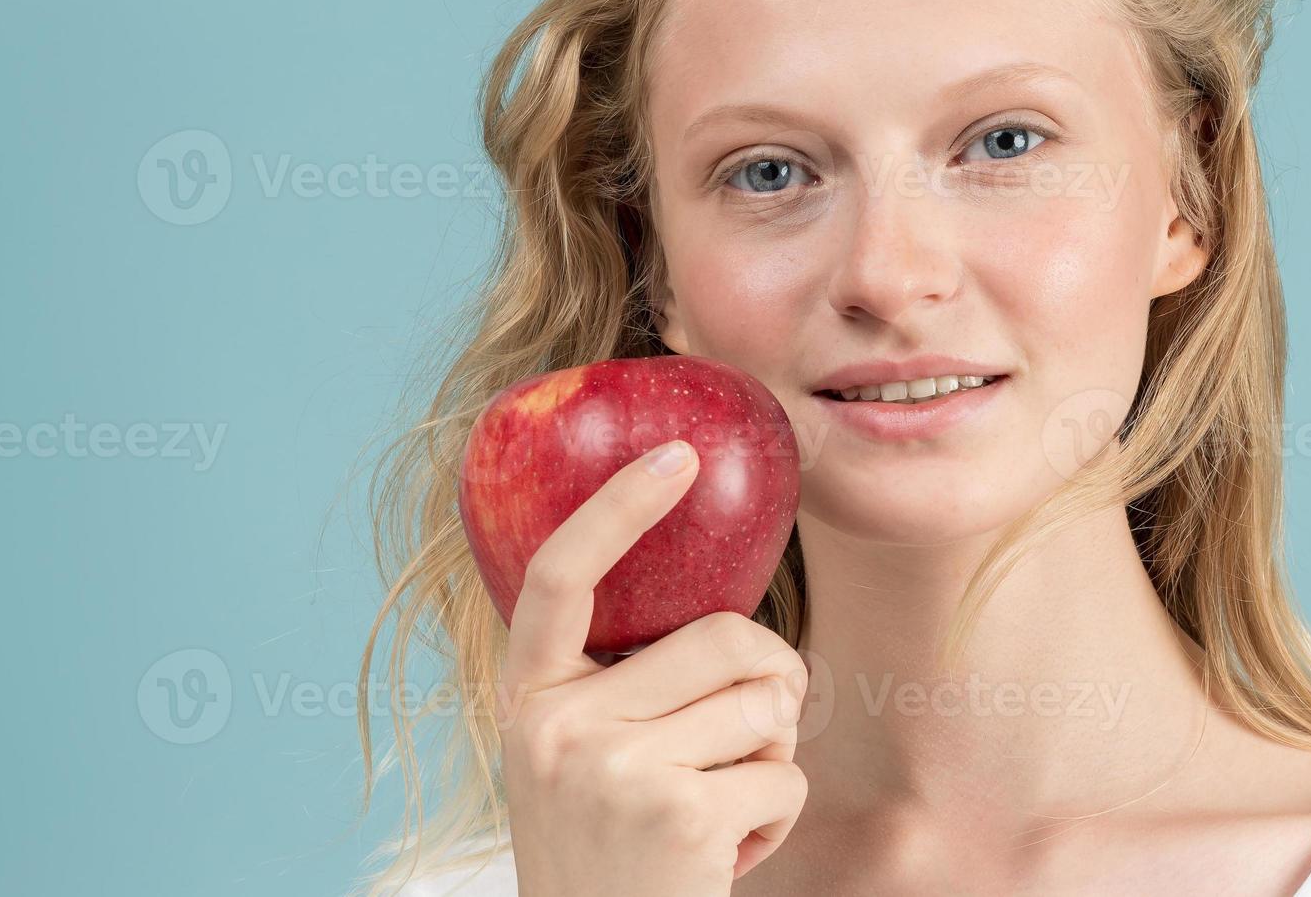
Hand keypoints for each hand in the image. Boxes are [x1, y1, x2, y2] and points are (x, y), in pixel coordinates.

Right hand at [491, 440, 809, 896]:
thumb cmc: (605, 852)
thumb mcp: (577, 758)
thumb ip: (619, 687)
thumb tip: (737, 629)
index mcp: (526, 697)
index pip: (558, 576)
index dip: (617, 507)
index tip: (676, 454)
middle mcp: (556, 725)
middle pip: (724, 638)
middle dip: (769, 682)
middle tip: (751, 734)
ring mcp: (614, 768)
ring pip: (766, 707)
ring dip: (769, 761)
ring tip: (716, 809)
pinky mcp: (679, 814)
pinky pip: (784, 777)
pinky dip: (775, 820)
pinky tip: (724, 856)